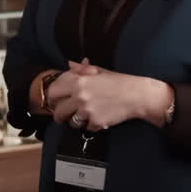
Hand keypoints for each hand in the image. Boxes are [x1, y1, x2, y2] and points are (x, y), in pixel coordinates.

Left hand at [47, 59, 172, 130]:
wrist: (137, 95)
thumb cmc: (119, 82)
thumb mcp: (99, 71)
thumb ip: (82, 69)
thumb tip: (70, 64)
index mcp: (79, 81)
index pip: (54, 91)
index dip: (53, 97)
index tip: (56, 100)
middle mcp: (80, 96)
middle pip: (58, 111)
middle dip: (60, 114)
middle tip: (64, 115)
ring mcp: (88, 110)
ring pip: (71, 122)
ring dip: (76, 121)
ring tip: (84, 116)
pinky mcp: (96, 122)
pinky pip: (87, 128)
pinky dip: (92, 125)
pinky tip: (99, 118)